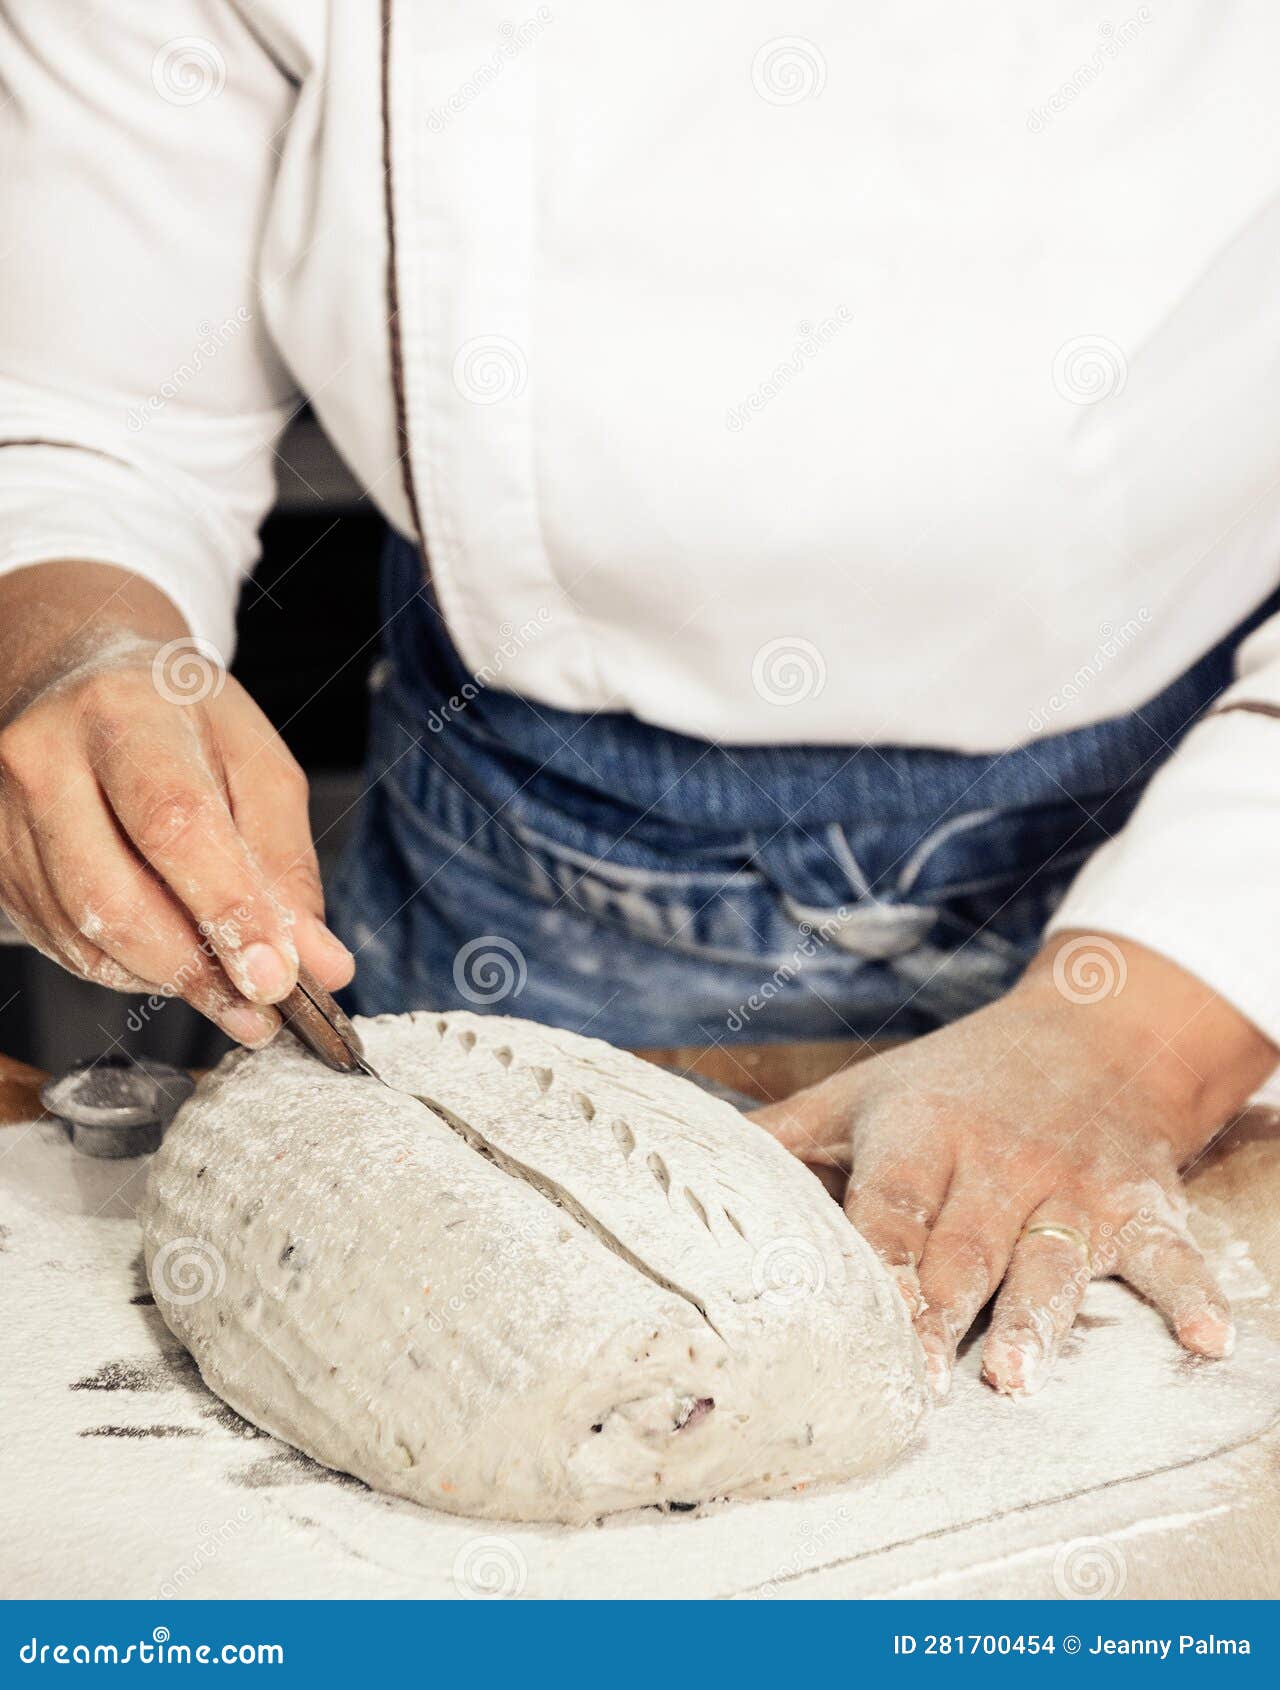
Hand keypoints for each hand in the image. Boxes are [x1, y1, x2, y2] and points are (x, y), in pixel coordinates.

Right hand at [0, 562, 352, 1043]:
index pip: (174, 826)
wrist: (87, 683)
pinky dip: (130, 971)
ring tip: (231, 992)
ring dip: (168, 980)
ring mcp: (5, 815)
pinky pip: (64, 945)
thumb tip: (321, 964)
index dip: (227, 911)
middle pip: (114, 897)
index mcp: (125, 713)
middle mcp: (45, 759)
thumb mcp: (258, 766)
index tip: (278, 978)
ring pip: (85, 935)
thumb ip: (288, 866)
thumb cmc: (182, 722)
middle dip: (198, 970)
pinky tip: (173, 962)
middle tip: (261, 1010)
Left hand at [752, 934, 1275, 1396]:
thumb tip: (678, 1172)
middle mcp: (996, 1162)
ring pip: (1051, 1259)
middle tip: (912, 1385)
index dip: (867, 1267)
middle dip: (936, 1313)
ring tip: (1016, 1375)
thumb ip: (782, 1141)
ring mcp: (1071, 1187)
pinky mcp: (1137, 1205)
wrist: (1093, 1029)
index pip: (886, 1209)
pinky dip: (1191, 1296)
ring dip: (1038, 1317)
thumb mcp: (864, 1091)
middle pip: (961, 1248)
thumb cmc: (957, 1076)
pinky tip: (1203, 1341)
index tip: (845, 1326)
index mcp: (920, 1134)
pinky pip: (1168, 1253)